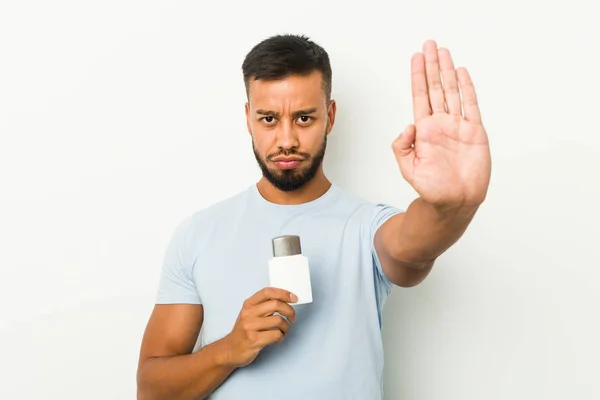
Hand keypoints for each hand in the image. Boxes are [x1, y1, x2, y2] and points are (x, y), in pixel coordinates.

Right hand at [222, 287, 296, 367]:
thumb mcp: (249, 314)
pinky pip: (276, 334)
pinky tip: (278, 338)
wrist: (230, 350)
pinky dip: (281, 336)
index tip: (293, 298)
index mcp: (248, 304)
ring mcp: (250, 327)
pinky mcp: (254, 340)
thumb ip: (264, 306)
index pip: (267, 292)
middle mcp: (248, 313)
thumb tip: (285, 300)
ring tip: (283, 331)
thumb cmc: (244, 331)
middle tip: (292, 317)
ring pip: (278, 320)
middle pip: (276, 304)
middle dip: (289, 311)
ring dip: (286, 327)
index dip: (283, 293)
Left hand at [392, 40, 490, 210]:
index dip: (418, 76)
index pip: (419, 96)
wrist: (454, 201)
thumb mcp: (408, 169)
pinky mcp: (474, 132)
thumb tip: (408, 126)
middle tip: (430, 45)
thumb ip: (402, 147)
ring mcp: (458, 126)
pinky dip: (468, 89)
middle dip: (432, 66)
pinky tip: (463, 73)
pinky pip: (471, 106)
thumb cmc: (431, 188)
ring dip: (448, 71)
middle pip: (435, 88)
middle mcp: (440, 124)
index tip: (416, 57)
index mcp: (424, 130)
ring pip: (452, 92)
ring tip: (444, 52)